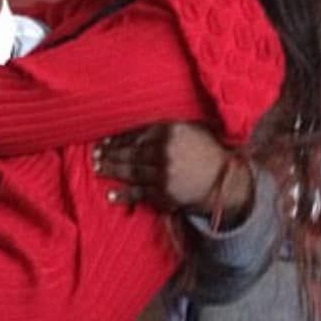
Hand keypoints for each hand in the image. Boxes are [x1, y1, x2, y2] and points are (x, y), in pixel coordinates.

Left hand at [93, 123, 251, 221]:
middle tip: (95, 154)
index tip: (105, 140)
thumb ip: (165, 127)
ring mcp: (163, 173)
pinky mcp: (164, 193)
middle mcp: (165, 151)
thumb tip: (135, 128)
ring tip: (97, 167)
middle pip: (130, 152)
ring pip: (131, 171)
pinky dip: (123, 194)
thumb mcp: (191, 130)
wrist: (226, 181)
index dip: (118, 137)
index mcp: (171, 131)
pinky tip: (110, 194)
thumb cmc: (207, 151)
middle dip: (110, 153)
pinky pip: (139, 193)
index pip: (137, 133)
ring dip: (111, 169)